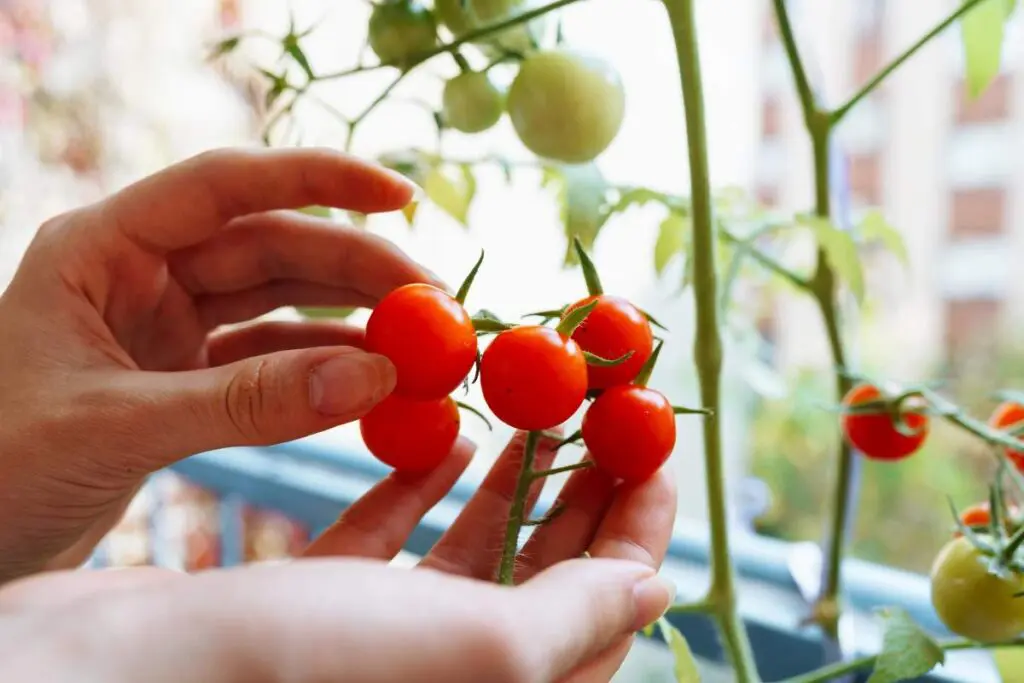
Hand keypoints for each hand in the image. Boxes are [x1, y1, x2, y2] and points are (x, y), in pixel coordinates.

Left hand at [0, 147, 441, 580]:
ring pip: (282, 304)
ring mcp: (168, 325)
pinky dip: (323, 374)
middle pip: (274, 248)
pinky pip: (271, 363)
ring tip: (421, 347)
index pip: (224, 185)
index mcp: (101, 247)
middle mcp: (141, 273)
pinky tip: (373, 385)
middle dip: (359, 272)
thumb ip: (248, 403)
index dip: (319, 179)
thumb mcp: (121, 426)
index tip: (402, 194)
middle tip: (437, 307)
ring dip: (352, 323)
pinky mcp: (186, 378)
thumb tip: (377, 379)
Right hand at [0, 433, 677, 682]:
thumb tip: (650, 593)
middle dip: (582, 485)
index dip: (639, 524)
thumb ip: (573, 620)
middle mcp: (445, 674)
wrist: (113, 677)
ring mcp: (379, 642)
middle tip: (605, 407)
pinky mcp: (317, 607)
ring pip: (473, 550)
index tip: (655, 444)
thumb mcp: (472, 645)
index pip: (607, 611)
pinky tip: (449, 437)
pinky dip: (422, 486)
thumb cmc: (299, 669)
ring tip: (539, 407)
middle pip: (547, 572)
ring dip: (510, 477)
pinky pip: (391, 542)